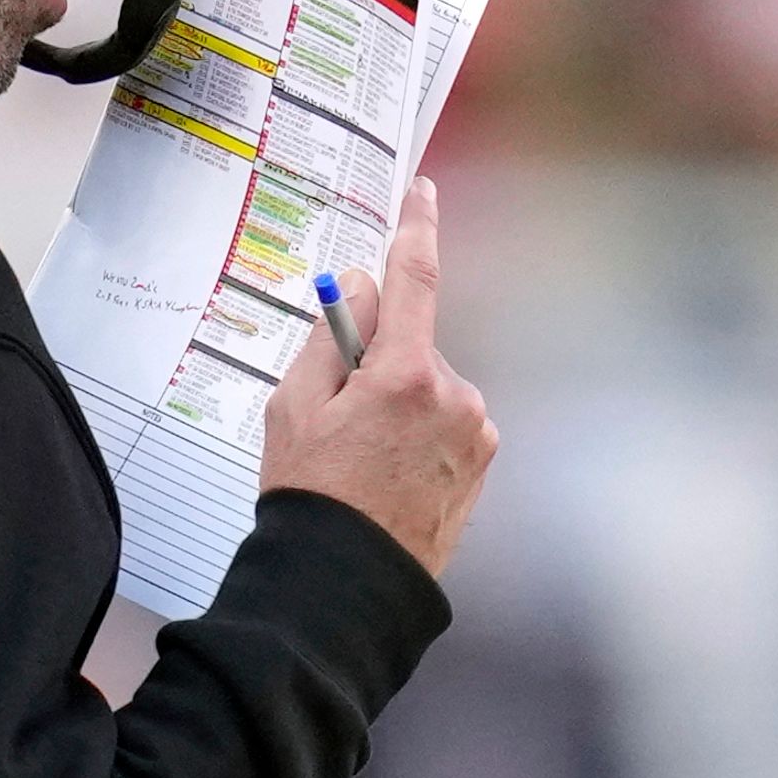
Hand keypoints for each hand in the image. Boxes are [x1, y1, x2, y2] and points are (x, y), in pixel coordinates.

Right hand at [259, 178, 497, 577]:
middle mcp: (453, 396)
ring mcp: (475, 432)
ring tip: (363, 459)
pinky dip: (420, 435)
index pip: (415, 279)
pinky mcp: (482, 463)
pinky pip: (447, 424)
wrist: (346, 585)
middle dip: (379, 365)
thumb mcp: (295, 406)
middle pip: (413, 347)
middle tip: (339, 417)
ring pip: (431, 388)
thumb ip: (331, 336)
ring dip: (401, 404)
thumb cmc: (311, 496)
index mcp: (405, 375)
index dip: (417, 228)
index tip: (422, 192)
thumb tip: (363, 287)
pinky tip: (390, 475)